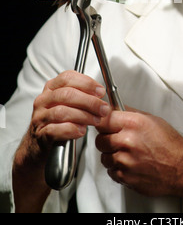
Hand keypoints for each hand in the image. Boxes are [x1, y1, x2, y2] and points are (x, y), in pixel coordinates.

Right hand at [13, 71, 108, 211]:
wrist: (37, 147)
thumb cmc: (56, 122)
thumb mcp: (68, 105)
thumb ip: (82, 97)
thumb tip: (101, 95)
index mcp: (51, 88)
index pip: (68, 78)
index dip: (86, 83)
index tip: (100, 91)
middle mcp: (43, 100)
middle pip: (67, 94)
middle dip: (89, 101)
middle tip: (103, 109)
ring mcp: (40, 117)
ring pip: (62, 112)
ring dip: (83, 116)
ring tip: (96, 121)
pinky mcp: (40, 134)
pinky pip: (55, 130)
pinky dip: (71, 129)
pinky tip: (81, 131)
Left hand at [95, 108, 182, 203]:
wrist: (182, 168)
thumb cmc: (170, 144)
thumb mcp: (152, 120)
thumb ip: (130, 114)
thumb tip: (114, 109)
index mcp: (133, 124)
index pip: (103, 119)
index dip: (102, 122)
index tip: (104, 124)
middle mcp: (127, 141)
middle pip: (99, 140)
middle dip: (106, 139)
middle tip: (116, 140)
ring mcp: (125, 161)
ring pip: (104, 157)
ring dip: (111, 155)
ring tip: (126, 153)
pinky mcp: (126, 177)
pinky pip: (111, 172)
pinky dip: (118, 169)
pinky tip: (130, 164)